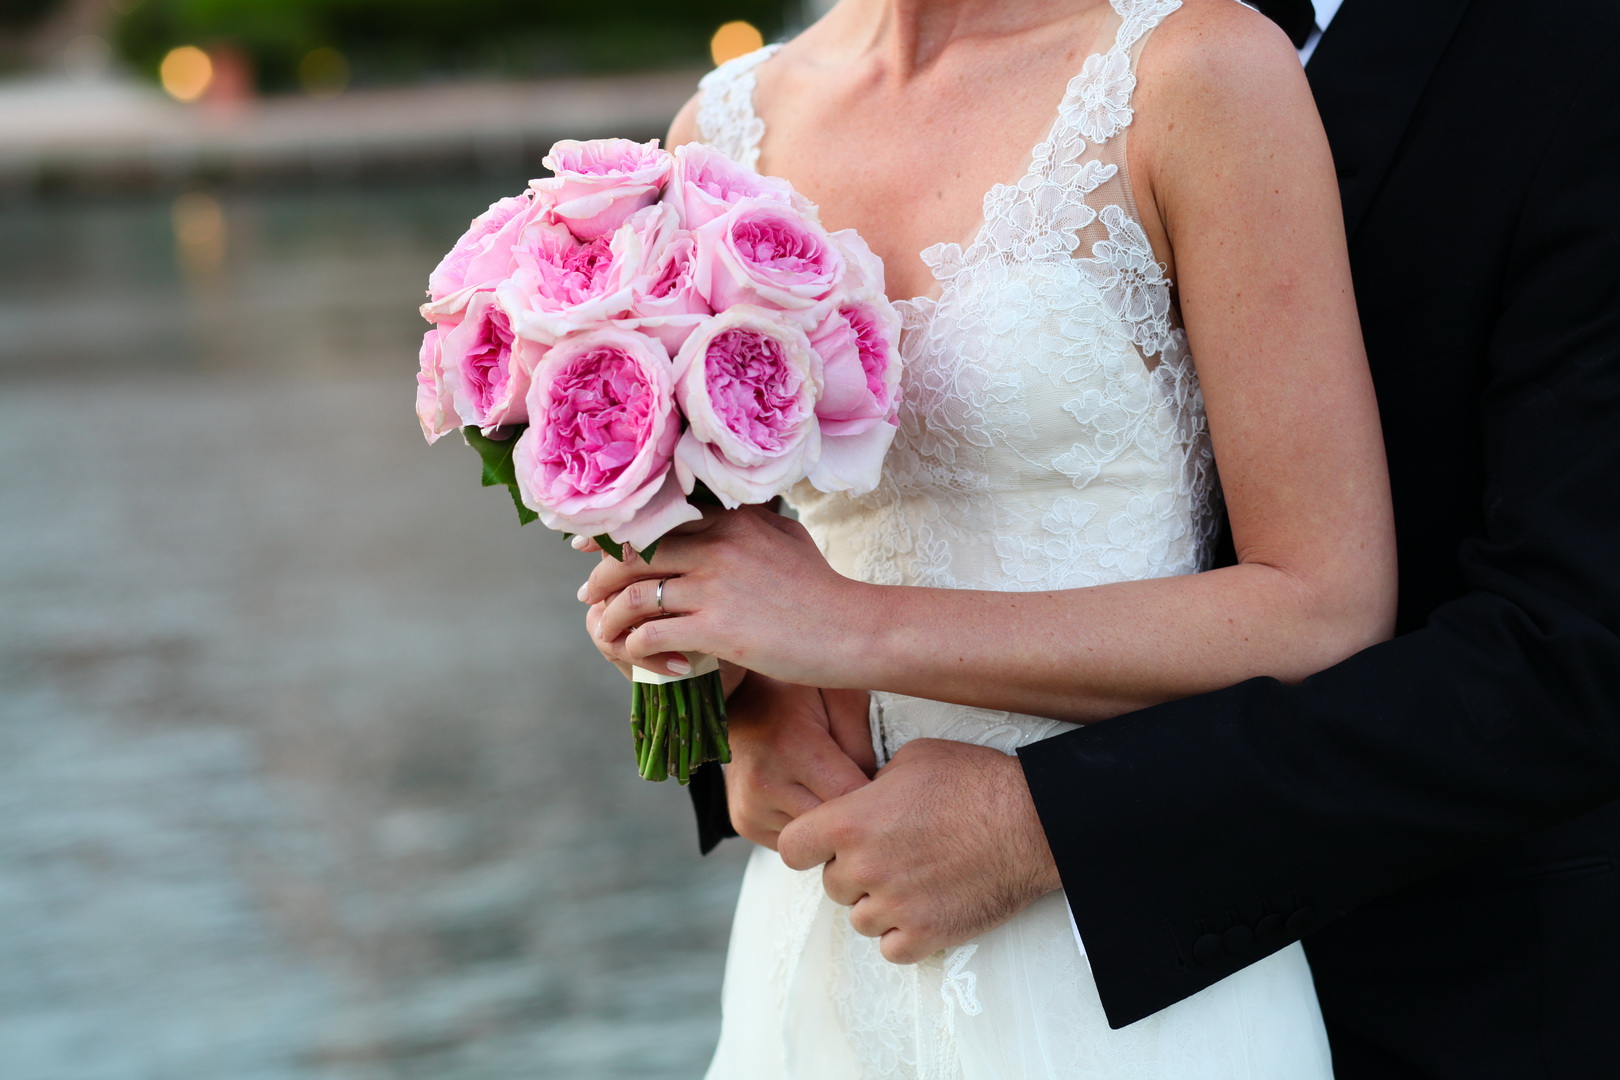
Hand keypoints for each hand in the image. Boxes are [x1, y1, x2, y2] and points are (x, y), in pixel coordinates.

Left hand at [579, 506, 870, 684]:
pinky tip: (645, 660)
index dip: (615, 536)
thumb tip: (721, 517)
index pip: (656, 519)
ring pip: (634, 595)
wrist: (854, 631)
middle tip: (589, 595)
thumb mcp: (787, 538)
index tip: (591, 551)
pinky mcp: (717, 629)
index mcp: (732, 520)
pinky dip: (637, 648)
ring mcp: (715, 586)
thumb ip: (748, 524)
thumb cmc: (824, 591)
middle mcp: (718, 544)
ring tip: (608, 632)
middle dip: (601, 576)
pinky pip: (652, 635)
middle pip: (633, 553)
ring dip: (610, 618)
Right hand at [722, 674, 876, 848]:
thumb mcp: (837, 696)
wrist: (736, 701)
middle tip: (861, 791)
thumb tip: (877, 786)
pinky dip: (805, 827)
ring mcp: (752, 808)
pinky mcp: (746, 824)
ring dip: (827, 824)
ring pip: (814, 840)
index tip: (884, 786)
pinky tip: (805, 798)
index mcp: (793, 747)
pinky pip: (793, 843)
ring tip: (827, 788)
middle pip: (833, 826)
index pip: (851, 796)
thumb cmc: (790, 694)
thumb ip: (863, 740)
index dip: (875, 795)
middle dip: (853, 814)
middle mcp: (766, 782)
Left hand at [777, 738, 1061, 963]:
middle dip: (854, 872)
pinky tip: (925, 907)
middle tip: (892, 854)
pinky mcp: (925, 935)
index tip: (825, 844)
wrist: (1032, 821)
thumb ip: (871, 784)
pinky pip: (891, 948)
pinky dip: (904, 934)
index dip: (807, 846)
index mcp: (851, 821)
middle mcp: (864, 868)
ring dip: (879, 905)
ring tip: (915, 879)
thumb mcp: (912, 759)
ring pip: (860, 919)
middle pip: (831, 885)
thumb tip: (860, 800)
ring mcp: (894, 906)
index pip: (791, 849)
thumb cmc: (975, 781)